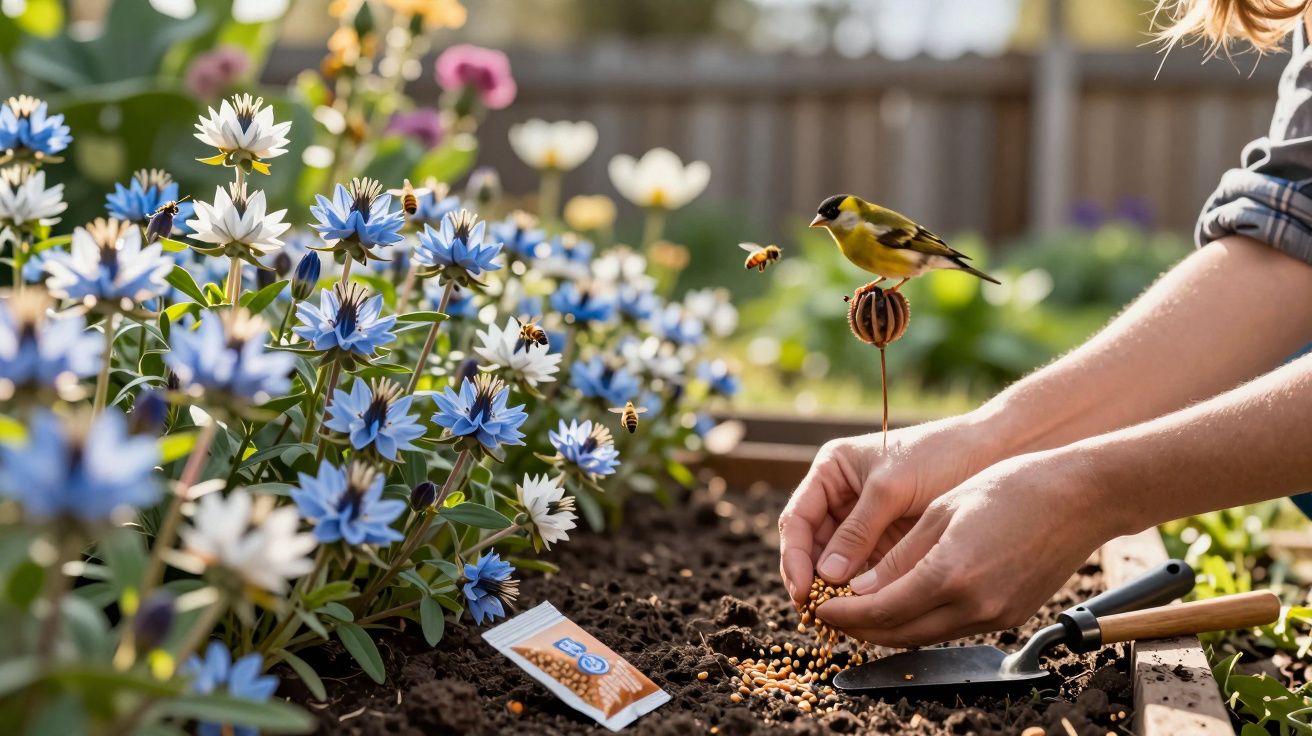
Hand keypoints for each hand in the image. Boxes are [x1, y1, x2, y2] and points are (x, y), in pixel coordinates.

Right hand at [777, 412, 1005, 610]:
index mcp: (831, 472)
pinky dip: (862, 592)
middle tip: (816, 614)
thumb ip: (858, 531)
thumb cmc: (938, 455)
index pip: (798, 520)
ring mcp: (864, 522)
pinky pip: (866, 572)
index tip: (803, 590)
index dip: (794, 557)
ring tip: (839, 620)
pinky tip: (864, 612)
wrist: (991, 453)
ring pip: (836, 564)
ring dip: (835, 591)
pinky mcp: (887, 542)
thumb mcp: (892, 489)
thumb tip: (828, 576)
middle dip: (812, 580)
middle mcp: (841, 498)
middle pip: (811, 546)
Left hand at [814, 450, 1115, 646]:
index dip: (843, 614)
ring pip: (927, 636)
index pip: (880, 611)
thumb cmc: (1012, 487)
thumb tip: (859, 589)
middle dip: (860, 629)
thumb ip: (898, 557)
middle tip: (832, 615)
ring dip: (890, 629)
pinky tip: (906, 605)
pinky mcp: (1011, 617)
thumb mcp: (942, 511)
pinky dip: (923, 622)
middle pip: (900, 634)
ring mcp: (996, 615)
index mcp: (949, 574)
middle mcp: (973, 604)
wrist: (1081, 496)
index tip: (819, 607)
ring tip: (861, 612)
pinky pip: (954, 629)